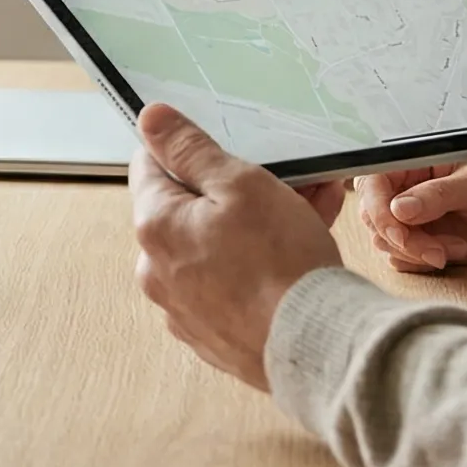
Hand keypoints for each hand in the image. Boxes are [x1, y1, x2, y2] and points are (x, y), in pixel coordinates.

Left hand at [128, 103, 344, 390]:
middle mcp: (157, 272)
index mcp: (154, 227)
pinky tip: (302, 248)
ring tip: (310, 205)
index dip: (187, 150)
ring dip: (257, 224)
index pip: (150, 167)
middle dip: (235, 189)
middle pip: (188, 210)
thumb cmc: (280, 263)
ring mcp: (185, 308)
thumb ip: (190, 150)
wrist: (317, 347)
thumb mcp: (241, 184)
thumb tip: (150, 120)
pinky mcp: (215, 334)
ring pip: (217, 247)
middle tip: (285, 177)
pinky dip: (259, 264)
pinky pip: (232, 283)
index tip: (223, 147)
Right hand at [355, 161, 466, 272]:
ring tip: (455, 248)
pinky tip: (451, 253)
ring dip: (414, 253)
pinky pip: (399, 259)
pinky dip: (420, 263)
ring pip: (384, 242)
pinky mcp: (418, 244)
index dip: (380, 211)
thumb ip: (438, 195)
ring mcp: (410, 220)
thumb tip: (400, 208)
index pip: (373, 185)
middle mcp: (404, 191)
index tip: (401, 234)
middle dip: (402, 240)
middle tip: (436, 251)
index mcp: (412, 166)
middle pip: (374, 218)